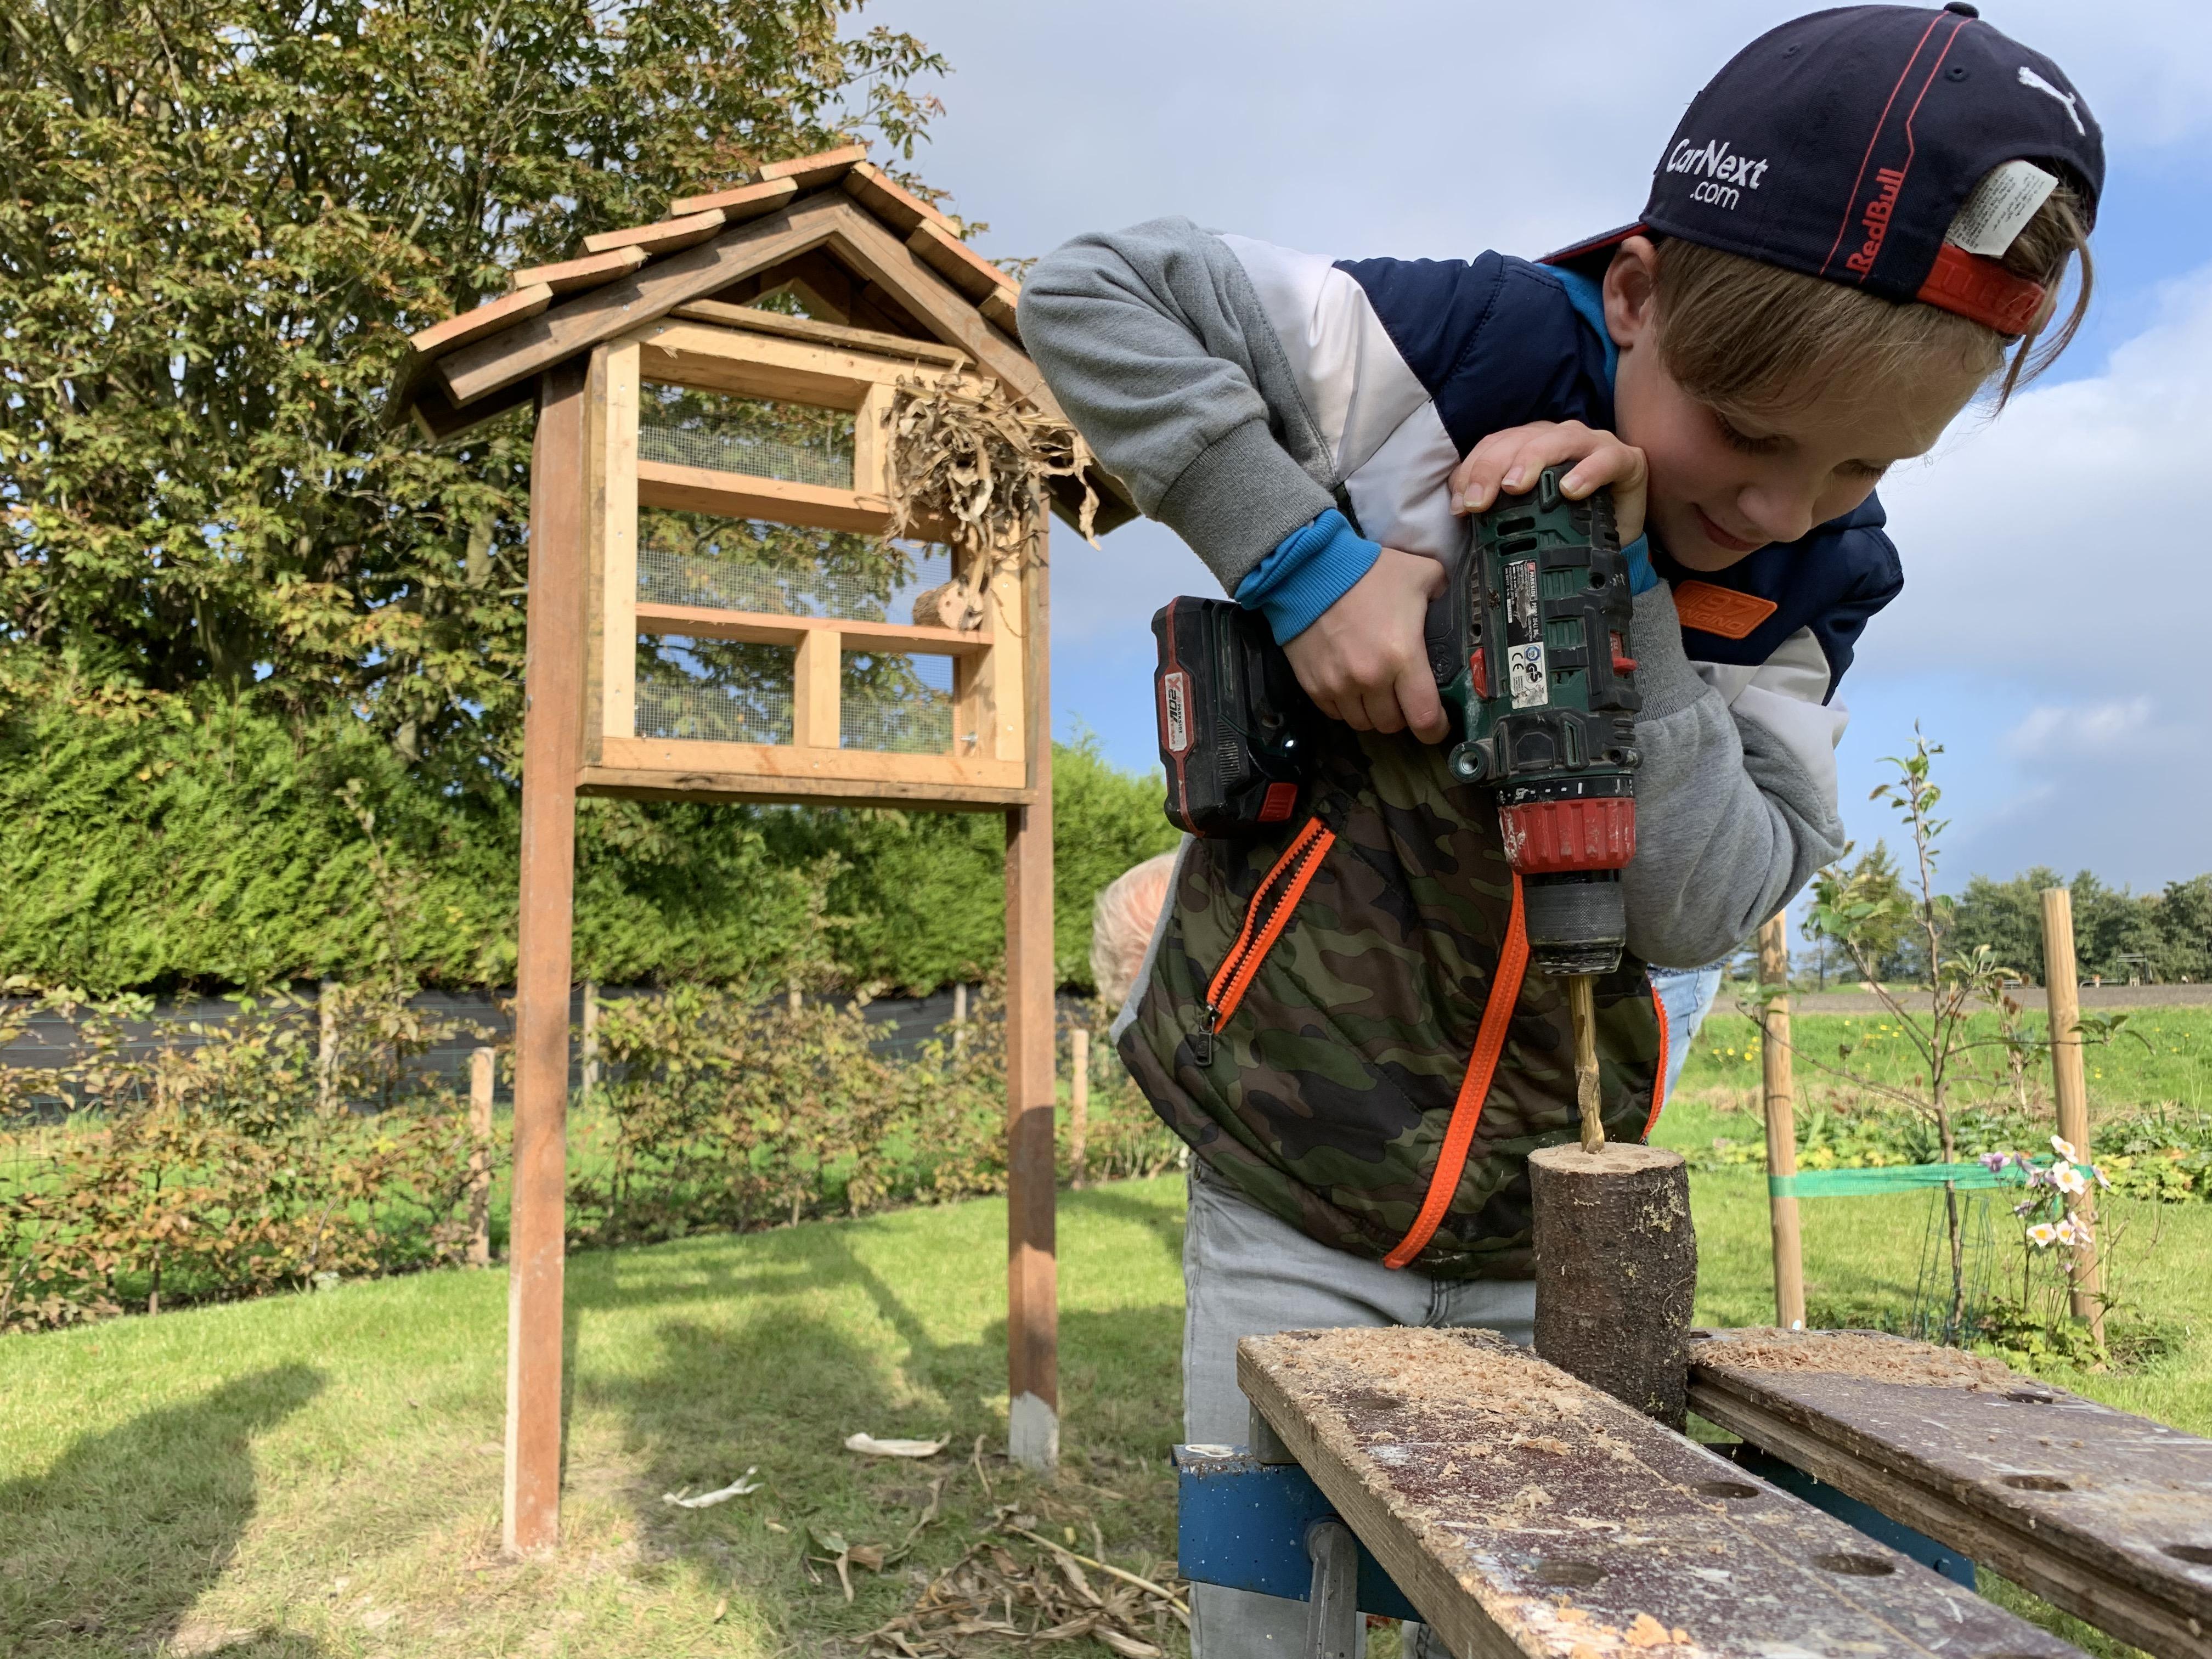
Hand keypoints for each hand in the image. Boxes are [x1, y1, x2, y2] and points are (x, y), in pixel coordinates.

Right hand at [1282, 547, 1448, 741]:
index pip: (1424, 717)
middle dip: (1402, 715)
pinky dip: (1346, 706)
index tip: (1437, 726)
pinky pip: (1335, 712)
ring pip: (1362, 723)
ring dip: (1372, 713)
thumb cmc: (1367, 572)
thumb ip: (1442, 592)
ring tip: (1375, 694)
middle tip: (1403, 698)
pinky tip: (1350, 687)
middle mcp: (1370, 679)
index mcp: (1402, 657)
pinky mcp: (1313, 685)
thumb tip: (1447, 602)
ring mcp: (1338, 686)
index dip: (1435, 729)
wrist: (1308, 570)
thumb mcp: (1420, 573)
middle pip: (1392, 724)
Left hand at [1448, 420, 1647, 544]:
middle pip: (1520, 440)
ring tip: (1514, 488)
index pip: (1494, 445)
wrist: (1620, 530)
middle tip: (1478, 503)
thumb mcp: (1527, 514)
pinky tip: (1570, 490)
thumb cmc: (1571, 518)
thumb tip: (1460, 508)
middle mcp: (1559, 437)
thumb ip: (1494, 506)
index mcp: (1531, 444)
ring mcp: (1593, 444)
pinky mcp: (1625, 459)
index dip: (1473, 470)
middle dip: (1493, 469)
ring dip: (1532, 461)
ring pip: (1558, 440)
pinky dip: (1588, 472)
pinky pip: (1606, 459)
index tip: (1460, 506)